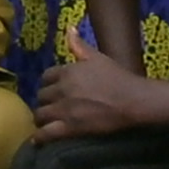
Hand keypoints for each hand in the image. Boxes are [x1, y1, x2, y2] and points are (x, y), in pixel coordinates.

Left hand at [35, 43, 149, 142]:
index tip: (52, 89)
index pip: (45, 77)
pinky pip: (46, 134)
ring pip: (40, 115)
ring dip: (41, 118)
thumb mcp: (98, 57)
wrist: (131, 100)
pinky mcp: (69, 128)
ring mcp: (64, 109)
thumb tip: (69, 28)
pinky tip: (37, 140)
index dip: (48, 84)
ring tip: (45, 122)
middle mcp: (61, 89)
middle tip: (50, 106)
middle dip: (44, 101)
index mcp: (67, 71)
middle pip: (41, 96)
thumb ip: (80, 45)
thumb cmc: (118, 77)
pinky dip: (39, 137)